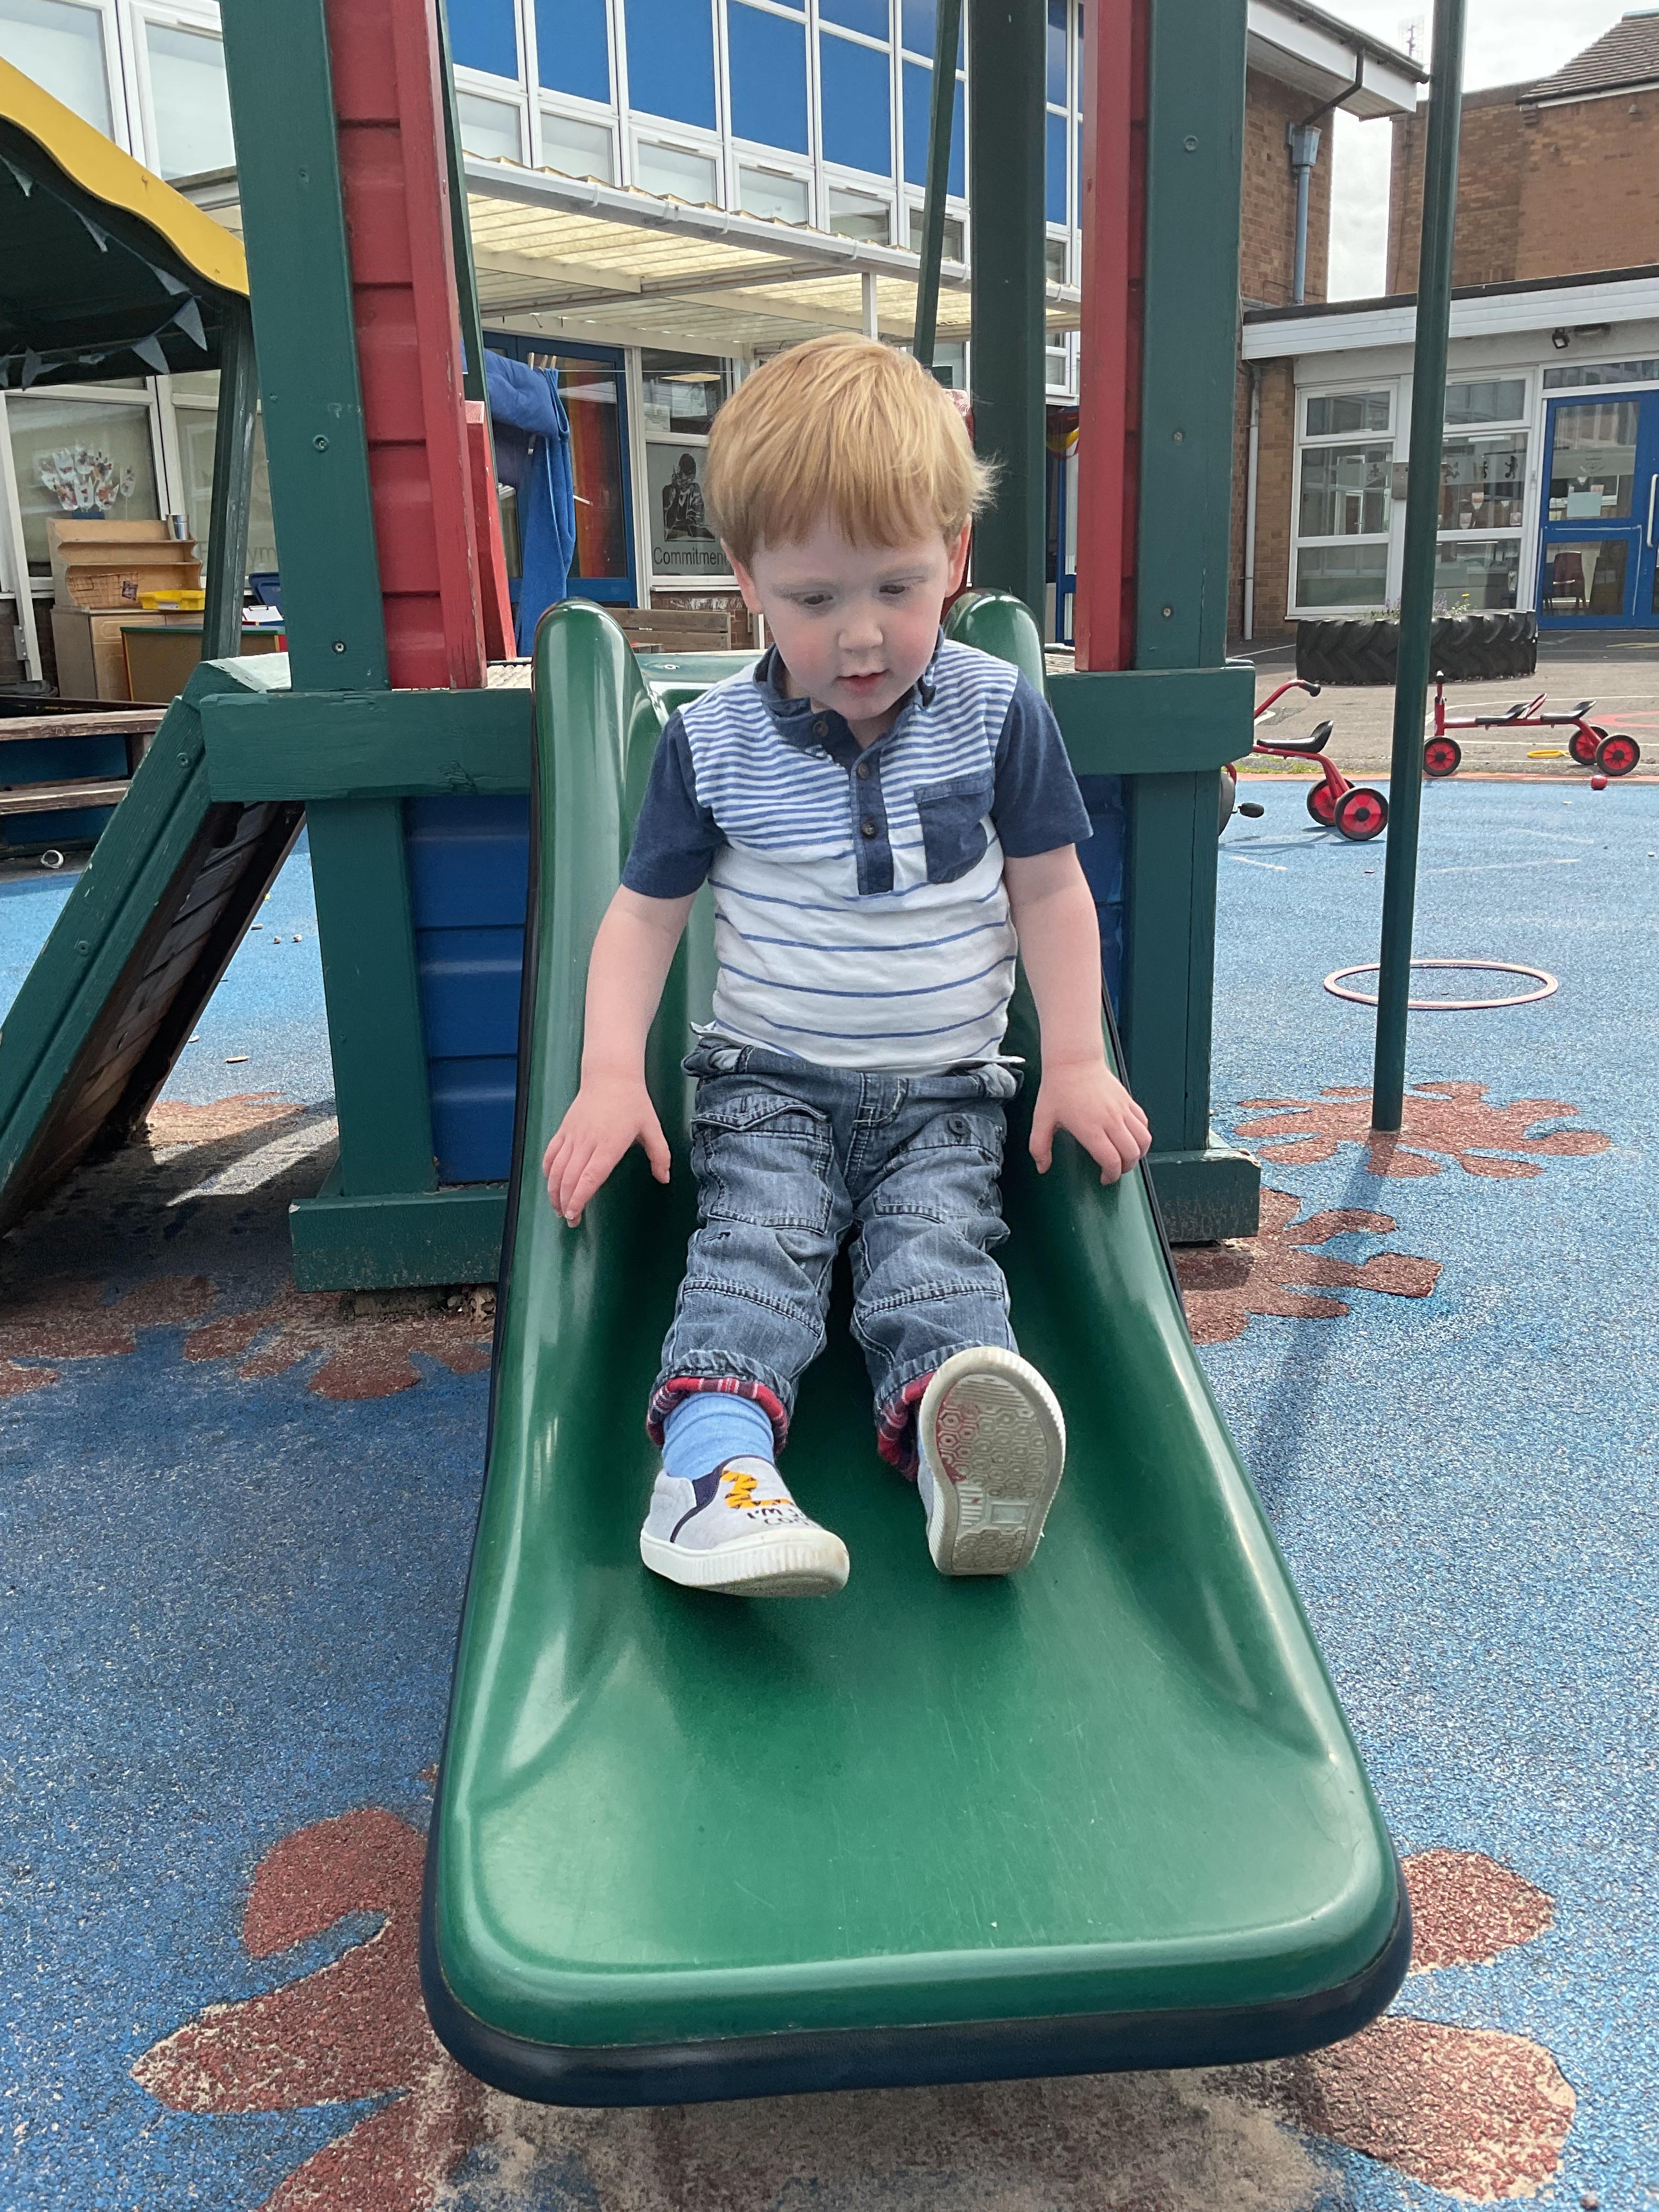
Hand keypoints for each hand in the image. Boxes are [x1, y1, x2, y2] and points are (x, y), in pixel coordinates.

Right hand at [542, 1073, 669, 1225]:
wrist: (611, 1075)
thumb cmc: (633, 1102)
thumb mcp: (652, 1128)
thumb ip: (660, 1155)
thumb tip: (664, 1178)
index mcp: (609, 1145)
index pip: (589, 1177)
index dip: (579, 1198)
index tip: (574, 1213)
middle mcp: (587, 1142)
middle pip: (569, 1178)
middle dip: (565, 1203)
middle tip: (569, 1220)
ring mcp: (573, 1136)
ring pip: (556, 1169)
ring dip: (554, 1191)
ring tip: (558, 1208)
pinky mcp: (564, 1130)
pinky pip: (550, 1154)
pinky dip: (547, 1171)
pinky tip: (551, 1183)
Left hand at [1029, 1060, 1150, 1183]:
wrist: (1073, 1061)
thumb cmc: (1057, 1088)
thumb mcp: (1041, 1119)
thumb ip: (1039, 1146)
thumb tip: (1042, 1167)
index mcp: (1090, 1128)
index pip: (1111, 1160)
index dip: (1111, 1175)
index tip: (1104, 1178)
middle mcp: (1110, 1121)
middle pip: (1131, 1154)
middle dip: (1126, 1168)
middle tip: (1115, 1170)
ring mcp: (1122, 1110)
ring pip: (1143, 1139)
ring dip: (1138, 1153)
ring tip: (1127, 1157)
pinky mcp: (1128, 1101)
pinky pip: (1143, 1123)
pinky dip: (1141, 1135)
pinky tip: (1131, 1138)